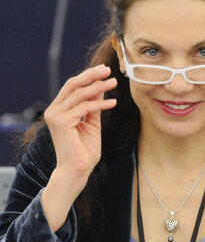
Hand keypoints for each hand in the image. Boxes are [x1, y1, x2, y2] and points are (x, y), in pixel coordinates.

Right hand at [44, 64, 116, 181]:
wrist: (77, 171)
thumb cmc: (83, 151)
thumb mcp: (91, 123)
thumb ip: (94, 105)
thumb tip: (100, 87)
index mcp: (58, 110)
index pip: (72, 86)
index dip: (88, 76)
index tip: (104, 70)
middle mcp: (53, 111)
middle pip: (73, 85)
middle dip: (91, 75)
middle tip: (108, 70)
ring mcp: (55, 116)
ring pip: (79, 94)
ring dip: (99, 87)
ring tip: (114, 83)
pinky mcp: (61, 122)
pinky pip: (84, 107)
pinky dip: (100, 103)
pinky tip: (113, 103)